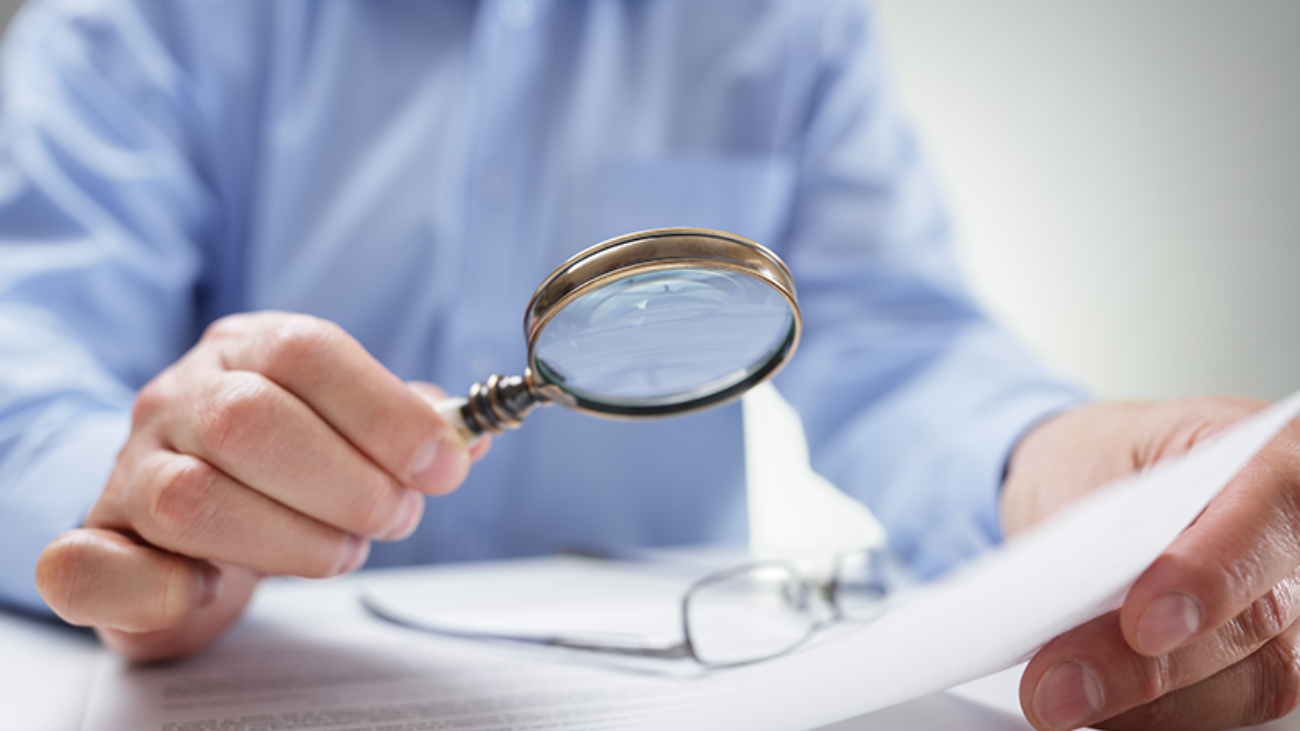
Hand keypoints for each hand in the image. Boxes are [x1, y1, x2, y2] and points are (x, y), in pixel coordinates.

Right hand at [35, 312, 486, 660]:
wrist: (189, 522)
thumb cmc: (285, 469)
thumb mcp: (350, 429)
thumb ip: (408, 428)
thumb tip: (469, 438)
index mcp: (246, 350)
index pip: (307, 351)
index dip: (385, 411)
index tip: (442, 466)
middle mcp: (177, 399)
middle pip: (251, 421)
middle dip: (348, 483)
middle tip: (395, 517)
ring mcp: (128, 470)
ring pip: (192, 500)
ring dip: (291, 540)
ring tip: (340, 552)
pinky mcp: (96, 546)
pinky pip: (94, 565)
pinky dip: (165, 590)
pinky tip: (215, 588)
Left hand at [1002, 396, 1299, 729]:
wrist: (1099, 485)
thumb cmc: (1101, 464)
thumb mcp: (1082, 468)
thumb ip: (1098, 533)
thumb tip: (1073, 610)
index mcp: (1268, 452)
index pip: (1272, 508)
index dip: (1211, 573)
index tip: (1142, 623)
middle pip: (1259, 615)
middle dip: (1148, 665)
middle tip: (1056, 687)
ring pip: (1254, 678)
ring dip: (1147, 702)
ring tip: (1056, 699)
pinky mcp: (1272, 661)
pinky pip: (1229, 708)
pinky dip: (1154, 712)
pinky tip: (1095, 705)